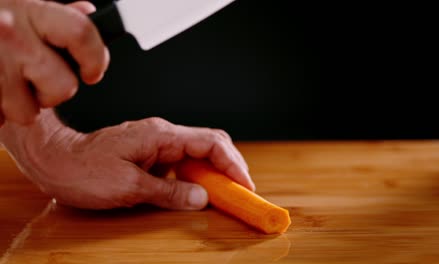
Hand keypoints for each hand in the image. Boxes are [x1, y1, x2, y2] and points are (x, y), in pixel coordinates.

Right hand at [0, 0, 108, 125]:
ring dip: (19, 105)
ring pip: (28, 113)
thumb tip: (86, 12)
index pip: (82, 34)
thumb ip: (50, 13)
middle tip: (36, 79)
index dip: (95, 57)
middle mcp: (12, 38)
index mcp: (30, 10)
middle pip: (63, 87)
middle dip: (53, 91)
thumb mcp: (15, 2)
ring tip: (2, 82)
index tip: (93, 71)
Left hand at [0, 110, 253, 209]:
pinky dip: (196, 178)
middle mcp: (163, 135)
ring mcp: (157, 144)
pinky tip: (197, 193)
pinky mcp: (151, 155)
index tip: (245, 185)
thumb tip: (202, 198)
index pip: (211, 143)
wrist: (54, 160)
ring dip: (214, 174)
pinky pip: (182, 163)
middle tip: (240, 192)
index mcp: (161, 136)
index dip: (233, 164)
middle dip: (229, 168)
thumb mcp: (128, 187)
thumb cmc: (83, 170)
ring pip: (198, 154)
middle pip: (210, 145)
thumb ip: (169, 193)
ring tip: (224, 196)